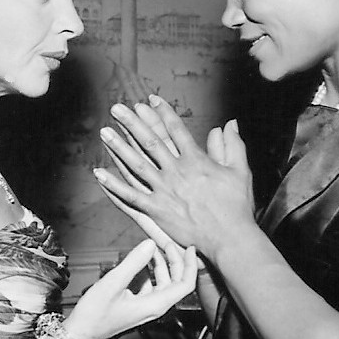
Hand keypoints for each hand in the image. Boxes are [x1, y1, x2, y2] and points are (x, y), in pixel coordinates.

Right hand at [64, 240, 197, 338]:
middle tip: (166, 241)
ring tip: (151, 246)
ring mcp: (146, 306)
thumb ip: (134, 262)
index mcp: (156, 304)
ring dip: (160, 264)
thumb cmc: (95, 314)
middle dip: (174, 260)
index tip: (190, 248)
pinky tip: (137, 261)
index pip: (185, 284)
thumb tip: (150, 243)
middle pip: (176, 281)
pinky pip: (149, 285)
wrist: (79, 333)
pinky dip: (148, 271)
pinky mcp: (137, 304)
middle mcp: (155, 306)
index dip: (190, 265)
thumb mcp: (114, 283)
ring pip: (162, 281)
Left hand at [94, 95, 255, 259]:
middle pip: (150, 141)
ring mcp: (164, 191)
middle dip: (132, 123)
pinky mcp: (156, 210)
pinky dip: (114, 185)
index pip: (175, 129)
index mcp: (195, 160)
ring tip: (104, 132)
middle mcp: (176, 172)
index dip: (162, 112)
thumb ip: (233, 145)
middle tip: (117, 109)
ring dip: (118, 147)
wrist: (229, 238)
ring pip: (135, 164)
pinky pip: (130, 196)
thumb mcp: (239, 171)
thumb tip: (230, 123)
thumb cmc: (236, 206)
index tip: (151, 100)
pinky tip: (99, 174)